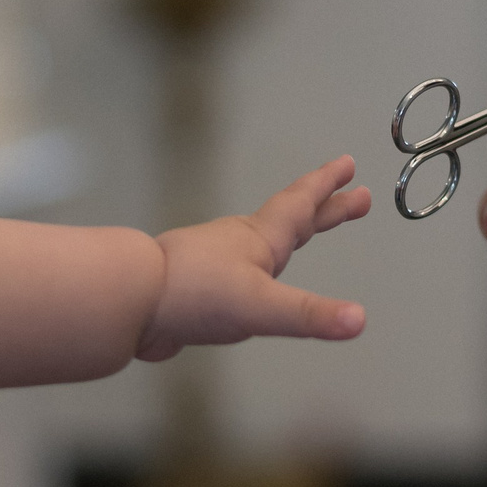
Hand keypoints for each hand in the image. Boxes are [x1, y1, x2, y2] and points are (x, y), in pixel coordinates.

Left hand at [137, 156, 369, 361]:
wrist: (129, 302)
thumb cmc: (192, 293)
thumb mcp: (260, 307)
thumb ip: (310, 315)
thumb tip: (357, 320)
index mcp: (260, 239)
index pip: (302, 204)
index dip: (328, 187)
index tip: (348, 165)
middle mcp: (241, 244)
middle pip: (293, 219)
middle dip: (326, 208)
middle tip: (356, 198)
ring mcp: (218, 263)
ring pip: (264, 243)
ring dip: (291, 235)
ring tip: (303, 235)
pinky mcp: (200, 288)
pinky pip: (239, 272)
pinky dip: (259, 269)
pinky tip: (252, 284)